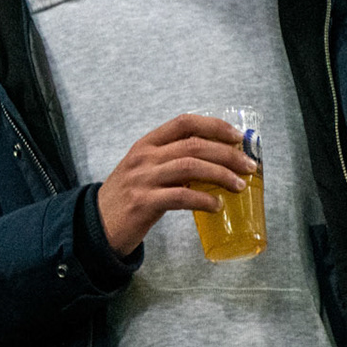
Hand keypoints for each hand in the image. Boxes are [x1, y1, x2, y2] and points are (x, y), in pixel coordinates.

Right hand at [96, 114, 255, 254]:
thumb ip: (172, 162)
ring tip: (239, 186)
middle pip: (193, 145)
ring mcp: (142, 179)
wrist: (97, 224)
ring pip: (190, 167)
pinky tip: (216, 205)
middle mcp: (143, 157)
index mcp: (145, 144)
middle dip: (227, 154)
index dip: (214, 126)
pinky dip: (204, 199)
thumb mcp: (144, 170)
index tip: (238, 136)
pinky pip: (181, 196)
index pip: (183, 123)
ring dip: (221, 174)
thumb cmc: (128, 196)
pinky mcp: (143, 202)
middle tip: (249, 166)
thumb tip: (216, 164)